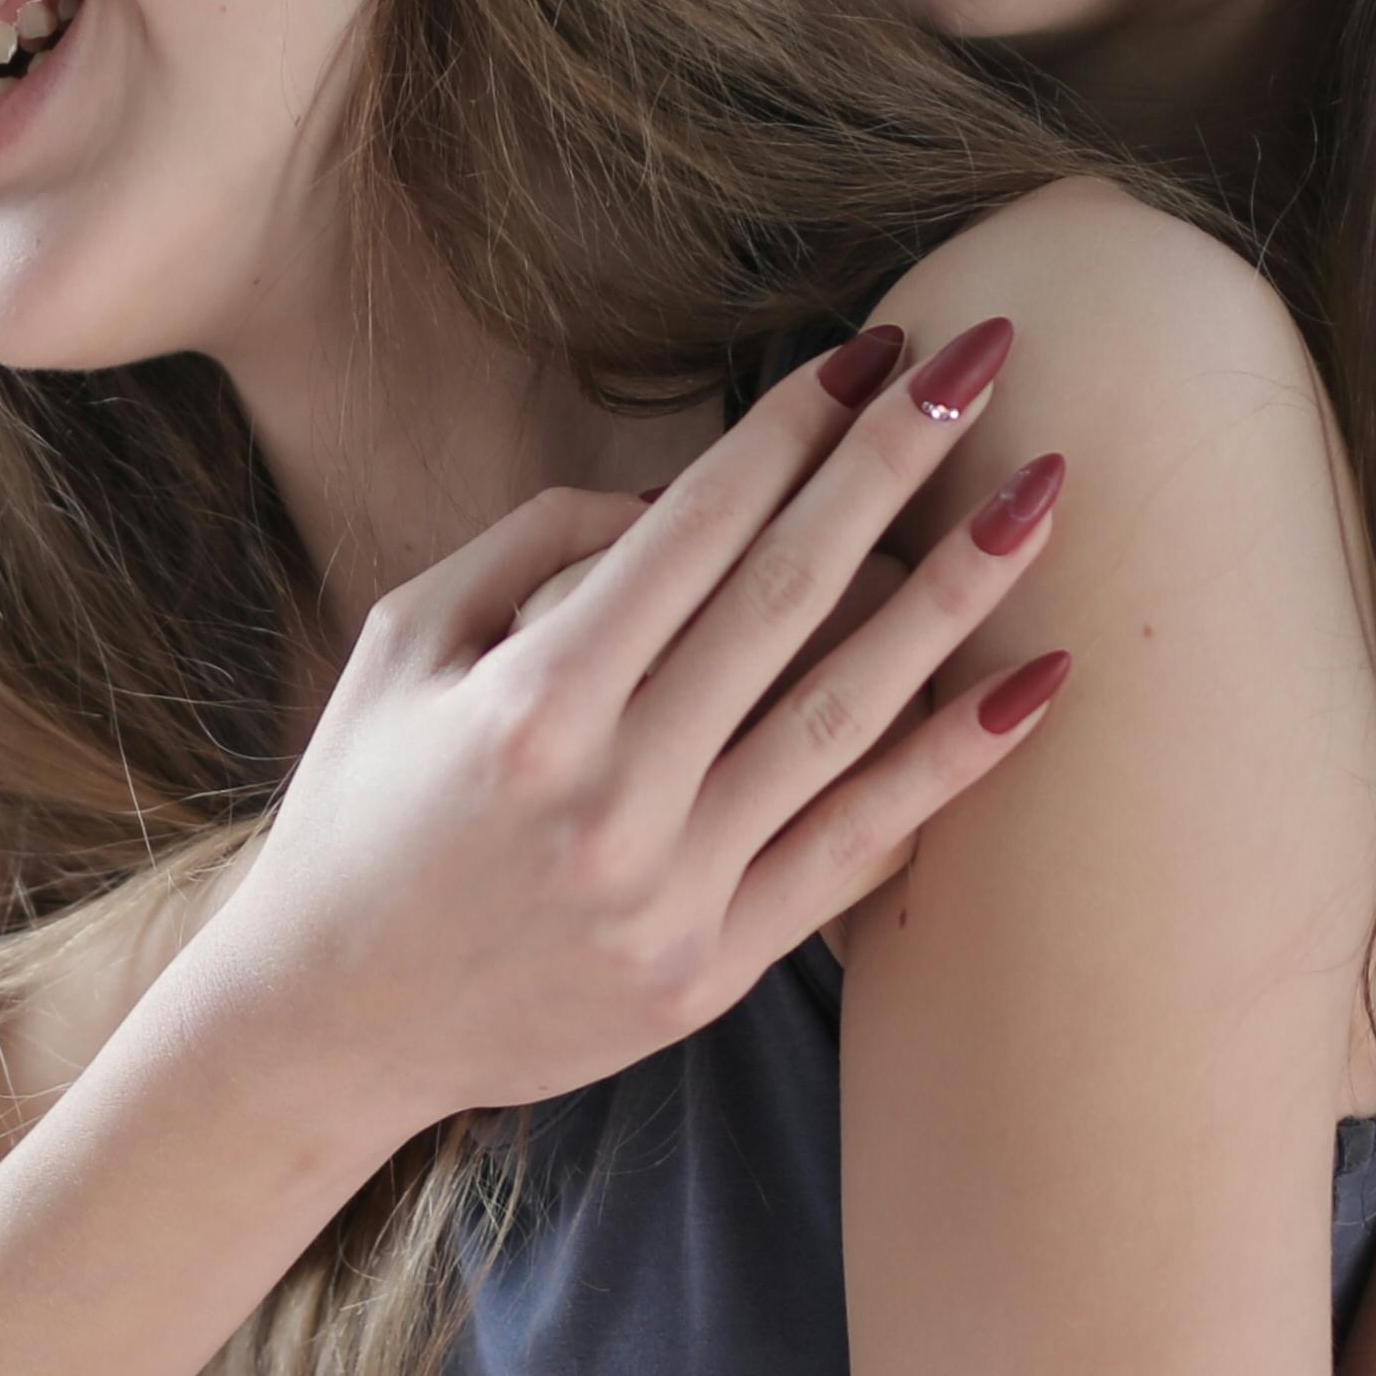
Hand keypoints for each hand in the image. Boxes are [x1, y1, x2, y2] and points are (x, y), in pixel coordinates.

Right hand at [184, 317, 1068, 1137]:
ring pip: (846, 714)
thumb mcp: (405, 644)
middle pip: (788, 595)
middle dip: (893, 464)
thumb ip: (535, 547)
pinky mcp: (711, 971)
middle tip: (986, 360)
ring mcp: (671, 891)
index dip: (795, 426)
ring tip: (1045, 499)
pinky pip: (856, 849)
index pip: (696, 528)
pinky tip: (1032, 683)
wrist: (331, 1027)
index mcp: (528, 700)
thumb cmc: (362, 809)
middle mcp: (608, 794)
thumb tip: (682, 491)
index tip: (878, 348)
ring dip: (953, 594)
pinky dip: (950, 764)